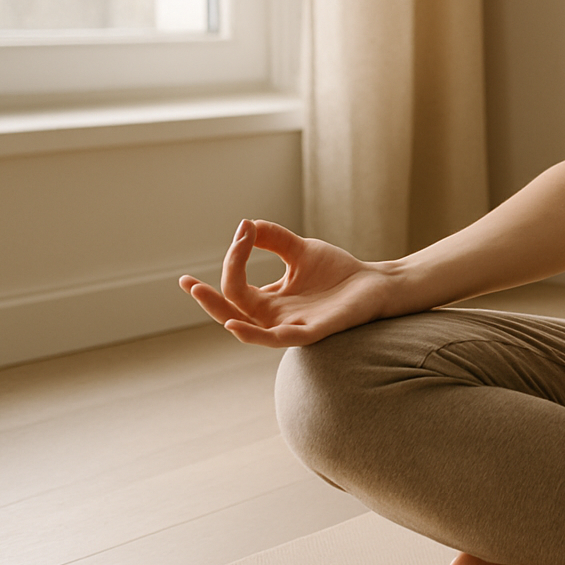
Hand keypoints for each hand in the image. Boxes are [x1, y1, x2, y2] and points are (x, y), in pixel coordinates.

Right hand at [179, 220, 393, 347]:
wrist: (375, 284)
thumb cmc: (338, 272)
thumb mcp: (300, 250)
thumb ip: (274, 239)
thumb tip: (246, 225)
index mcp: (269, 301)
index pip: (235, 287)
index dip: (231, 262)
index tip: (242, 232)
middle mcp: (275, 318)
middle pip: (231, 312)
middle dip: (208, 299)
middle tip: (189, 282)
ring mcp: (292, 327)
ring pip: (248, 330)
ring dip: (223, 314)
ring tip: (203, 294)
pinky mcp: (312, 332)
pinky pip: (278, 339)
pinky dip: (254, 334)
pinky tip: (235, 324)